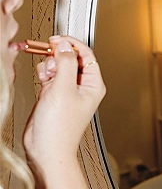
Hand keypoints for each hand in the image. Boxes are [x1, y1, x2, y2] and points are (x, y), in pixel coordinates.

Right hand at [23, 36, 105, 169]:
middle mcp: (82, 86)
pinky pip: (49, 75)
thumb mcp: (63, 90)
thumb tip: (66, 46)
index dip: (72, 44)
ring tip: (46, 75)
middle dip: (58, 55)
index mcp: (93, 84)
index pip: (86, 54)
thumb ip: (65, 64)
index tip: (57, 39)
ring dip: (50, 64)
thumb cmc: (60, 129)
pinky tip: (42, 79)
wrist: (46, 149)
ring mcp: (67, 90)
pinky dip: (44, 73)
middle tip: (49, 57)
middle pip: (71, 57)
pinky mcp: (54, 94)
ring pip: (58, 65)